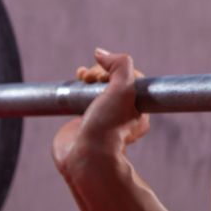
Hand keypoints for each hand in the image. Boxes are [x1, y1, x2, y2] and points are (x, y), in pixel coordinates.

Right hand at [51, 48, 150, 175]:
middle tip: (89, 79)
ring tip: (81, 78)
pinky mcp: (81, 121)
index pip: (128, 77)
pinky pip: (80, 99)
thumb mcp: (124, 88)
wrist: (85, 157)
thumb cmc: (108, 126)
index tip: (103, 74)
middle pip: (110, 81)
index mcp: (137, 110)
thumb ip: (120, 65)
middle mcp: (120, 114)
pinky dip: (76, 88)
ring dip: (87, 77)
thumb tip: (101, 53)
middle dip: (98, 72)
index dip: (115, 69)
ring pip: (95, 88)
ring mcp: (100, 118)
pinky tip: (73, 85)